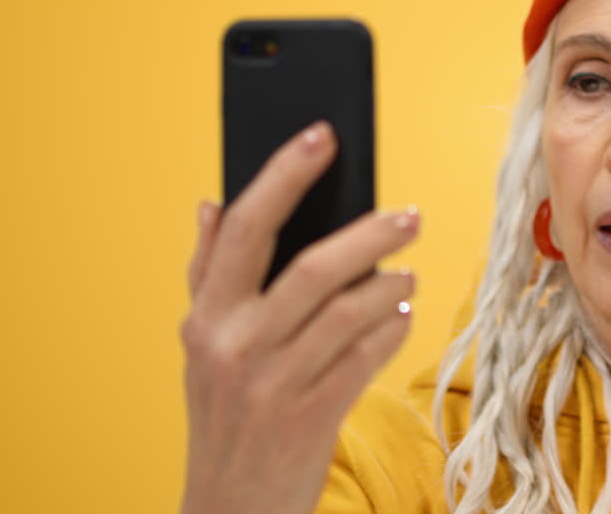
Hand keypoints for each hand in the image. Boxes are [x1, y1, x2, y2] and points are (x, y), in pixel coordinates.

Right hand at [179, 121, 418, 513]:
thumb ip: (209, 274)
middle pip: (313, 267)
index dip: (285, 175)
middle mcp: (234, 345)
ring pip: (350, 312)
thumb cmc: (226, 413)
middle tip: (409, 213)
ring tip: (405, 272)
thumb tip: (210, 204)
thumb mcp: (201, 345)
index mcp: (206, 317)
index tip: (322, 136)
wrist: (231, 507)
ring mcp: (273, 383)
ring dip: (389, 283)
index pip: (245, 228)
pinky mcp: (311, 416)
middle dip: (369, 232)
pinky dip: (392, 327)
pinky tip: (401, 313)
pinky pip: (367, 356)